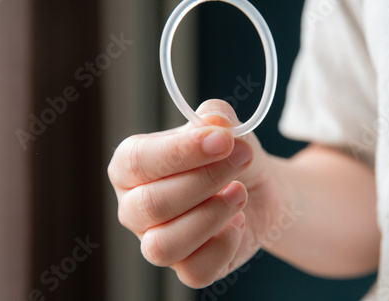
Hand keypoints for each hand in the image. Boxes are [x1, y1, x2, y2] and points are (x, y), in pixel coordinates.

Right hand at [108, 99, 279, 287]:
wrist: (257, 187)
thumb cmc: (228, 155)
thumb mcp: (226, 129)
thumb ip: (218, 117)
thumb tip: (215, 120)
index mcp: (131, 168)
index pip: (138, 162)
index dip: (180, 152)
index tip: (223, 140)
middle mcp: (134, 207)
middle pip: (152, 205)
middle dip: (205, 180)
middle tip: (242, 159)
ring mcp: (155, 241)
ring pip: (163, 246)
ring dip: (211, 216)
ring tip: (240, 193)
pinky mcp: (186, 267)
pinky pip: (194, 271)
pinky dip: (224, 246)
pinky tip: (238, 222)